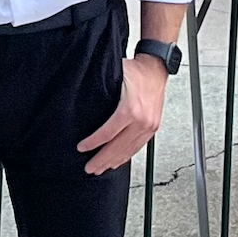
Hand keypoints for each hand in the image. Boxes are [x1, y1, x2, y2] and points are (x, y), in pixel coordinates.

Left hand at [76, 55, 167, 174]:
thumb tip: (81, 98)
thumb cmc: (136, 70)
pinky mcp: (153, 128)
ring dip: (114, 161)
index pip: (108, 133)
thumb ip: (100, 90)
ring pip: (129, 150)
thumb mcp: (115, 77)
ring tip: (101, 168)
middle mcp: (142, 121)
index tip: (82, 148)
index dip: (93, 143)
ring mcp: (149, 126)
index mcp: (130, 109)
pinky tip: (118, 160)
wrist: (156, 68)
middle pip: (118, 147)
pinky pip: (138, 147)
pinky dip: (127, 156)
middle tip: (89, 168)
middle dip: (102, 160)